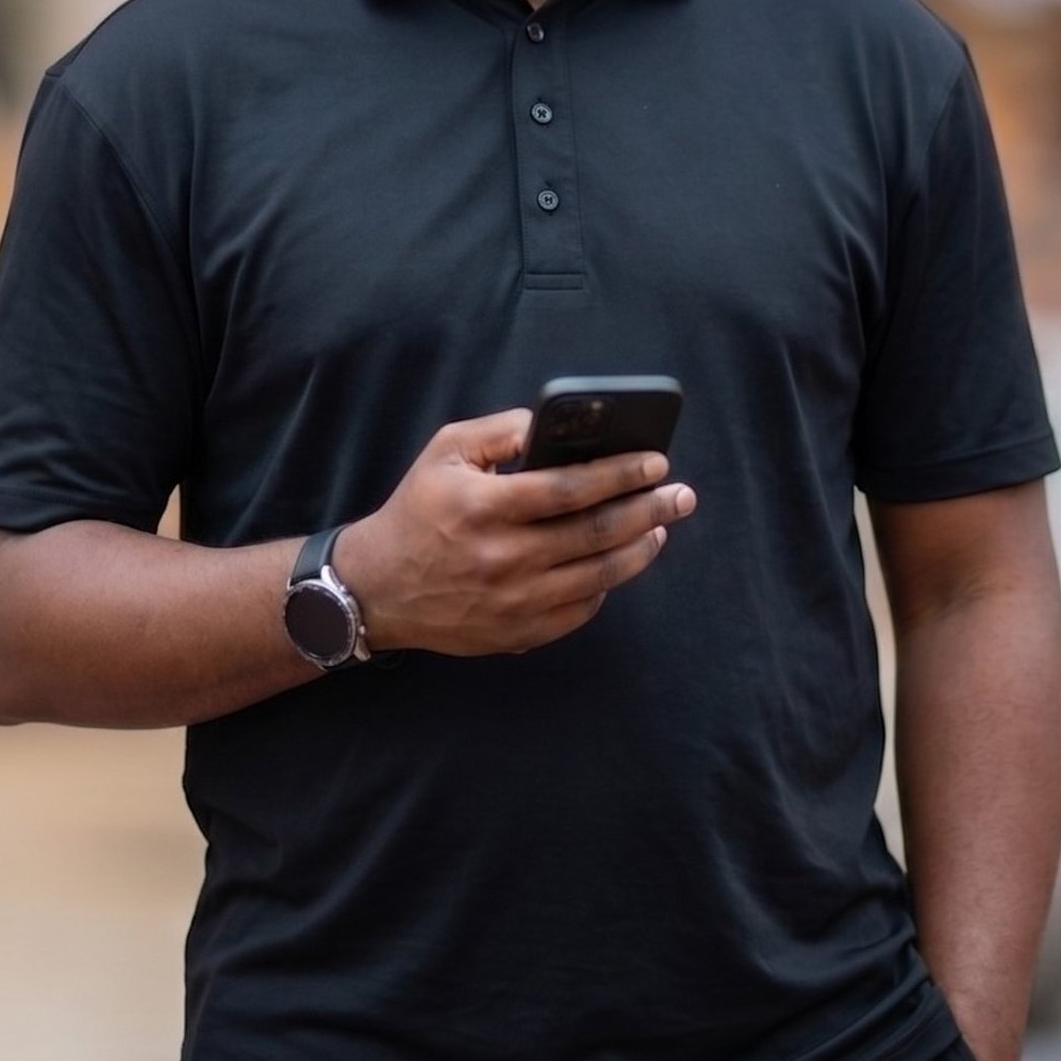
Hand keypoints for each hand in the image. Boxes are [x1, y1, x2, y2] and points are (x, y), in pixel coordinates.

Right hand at [331, 407, 695, 656]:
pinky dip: (606, 584)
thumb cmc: (418, 510)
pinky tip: (618, 562)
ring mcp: (514, 602)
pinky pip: (580, 610)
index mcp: (486, 507)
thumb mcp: (446, 451)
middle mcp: (504, 558)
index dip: (620, 474)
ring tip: (660, 526)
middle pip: (596, 533)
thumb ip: (501, 432)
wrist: (380, 587)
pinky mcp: (518, 634)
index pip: (570, 488)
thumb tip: (552, 426)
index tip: (656, 461)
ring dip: (641, 549)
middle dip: (649, 509)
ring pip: (599, 576)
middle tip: (681, 495)